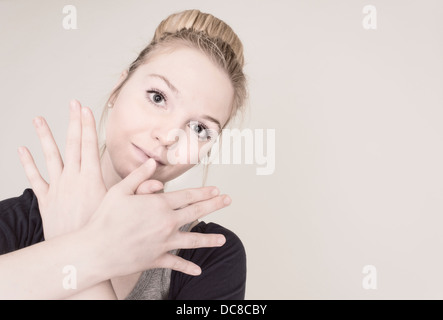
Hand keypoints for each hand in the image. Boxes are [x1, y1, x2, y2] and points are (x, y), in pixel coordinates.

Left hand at [17, 100, 162, 238]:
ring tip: (39, 119)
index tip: (86, 109)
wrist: (80, 253)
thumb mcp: (122, 208)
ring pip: (50, 157)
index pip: (89, 145)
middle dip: (72, 122)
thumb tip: (157, 180)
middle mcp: (72, 179)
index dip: (87, 125)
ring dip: (44, 137)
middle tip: (71, 104)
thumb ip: (140, 192)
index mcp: (91, 178)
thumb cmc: (102, 230)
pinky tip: (22, 150)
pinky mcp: (46, 199)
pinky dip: (28, 164)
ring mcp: (57, 188)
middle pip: (71, 144)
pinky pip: (35, 178)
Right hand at [87, 159, 230, 276]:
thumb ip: (139, 176)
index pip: (188, 195)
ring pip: (193, 240)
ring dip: (209, 240)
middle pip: (196, 212)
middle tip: (228, 201)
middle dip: (214, 206)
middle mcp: (166, 223)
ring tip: (223, 240)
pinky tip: (198, 271)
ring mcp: (164, 242)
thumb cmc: (104, 218)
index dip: (204, 192)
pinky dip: (187, 267)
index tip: (216, 190)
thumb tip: (152, 161)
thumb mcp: (120, 190)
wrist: (95, 250)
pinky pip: (176, 263)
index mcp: (159, 205)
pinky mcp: (157, 259)